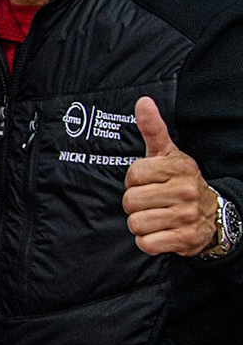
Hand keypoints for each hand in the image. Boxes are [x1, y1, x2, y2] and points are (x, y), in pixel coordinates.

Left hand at [123, 96, 218, 255]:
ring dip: (140, 224)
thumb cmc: (180, 181)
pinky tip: (160, 233)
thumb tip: (143, 101)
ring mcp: (187, 216)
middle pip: (130, 201)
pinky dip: (148, 241)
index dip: (134, 181)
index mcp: (178, 167)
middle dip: (135, 204)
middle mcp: (185, 190)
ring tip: (156, 217)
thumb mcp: (168, 153)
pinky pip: (146, 243)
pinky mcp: (185, 239)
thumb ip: (153, 128)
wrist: (214, 215)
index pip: (132, 175)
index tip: (148, 182)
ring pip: (136, 223)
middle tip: (151, 202)